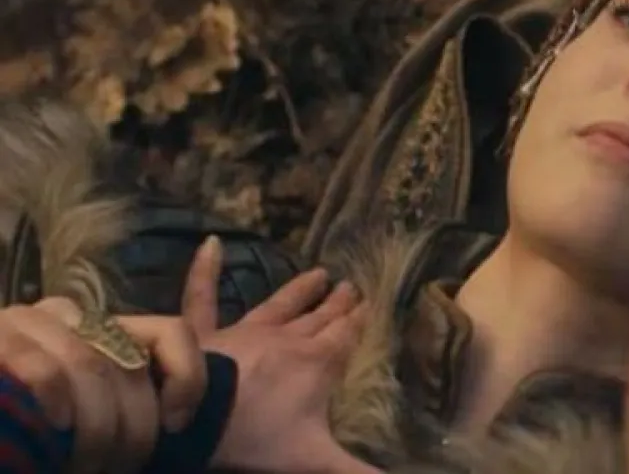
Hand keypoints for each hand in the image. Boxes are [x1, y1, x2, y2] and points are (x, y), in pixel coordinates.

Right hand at [0, 298, 204, 473]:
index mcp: (100, 327)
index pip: (172, 333)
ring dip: (96, 430)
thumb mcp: (88, 409)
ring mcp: (26, 322)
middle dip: (133, 428)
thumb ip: (125, 399)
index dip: (187, 378)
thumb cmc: (28, 421)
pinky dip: (55, 401)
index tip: (176, 424)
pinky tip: (56, 429)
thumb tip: (174, 420)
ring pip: (88, 368)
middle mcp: (69, 316)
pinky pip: (42, 367)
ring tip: (86, 467)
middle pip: (128, 365)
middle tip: (120, 468)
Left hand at [180, 236, 373, 473]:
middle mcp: (286, 339)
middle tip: (352, 284)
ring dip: (301, 289)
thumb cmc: (254, 438)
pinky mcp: (204, 333)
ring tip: (319, 271)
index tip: (374, 300)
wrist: (190, 422)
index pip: (347, 336)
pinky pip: (202, 296)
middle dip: (339, 303)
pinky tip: (210, 244)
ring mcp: (244, 332)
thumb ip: (359, 472)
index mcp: (316, 363)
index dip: (362, 319)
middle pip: (320, 318)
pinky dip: (204, 271)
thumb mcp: (314, 460)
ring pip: (280, 304)